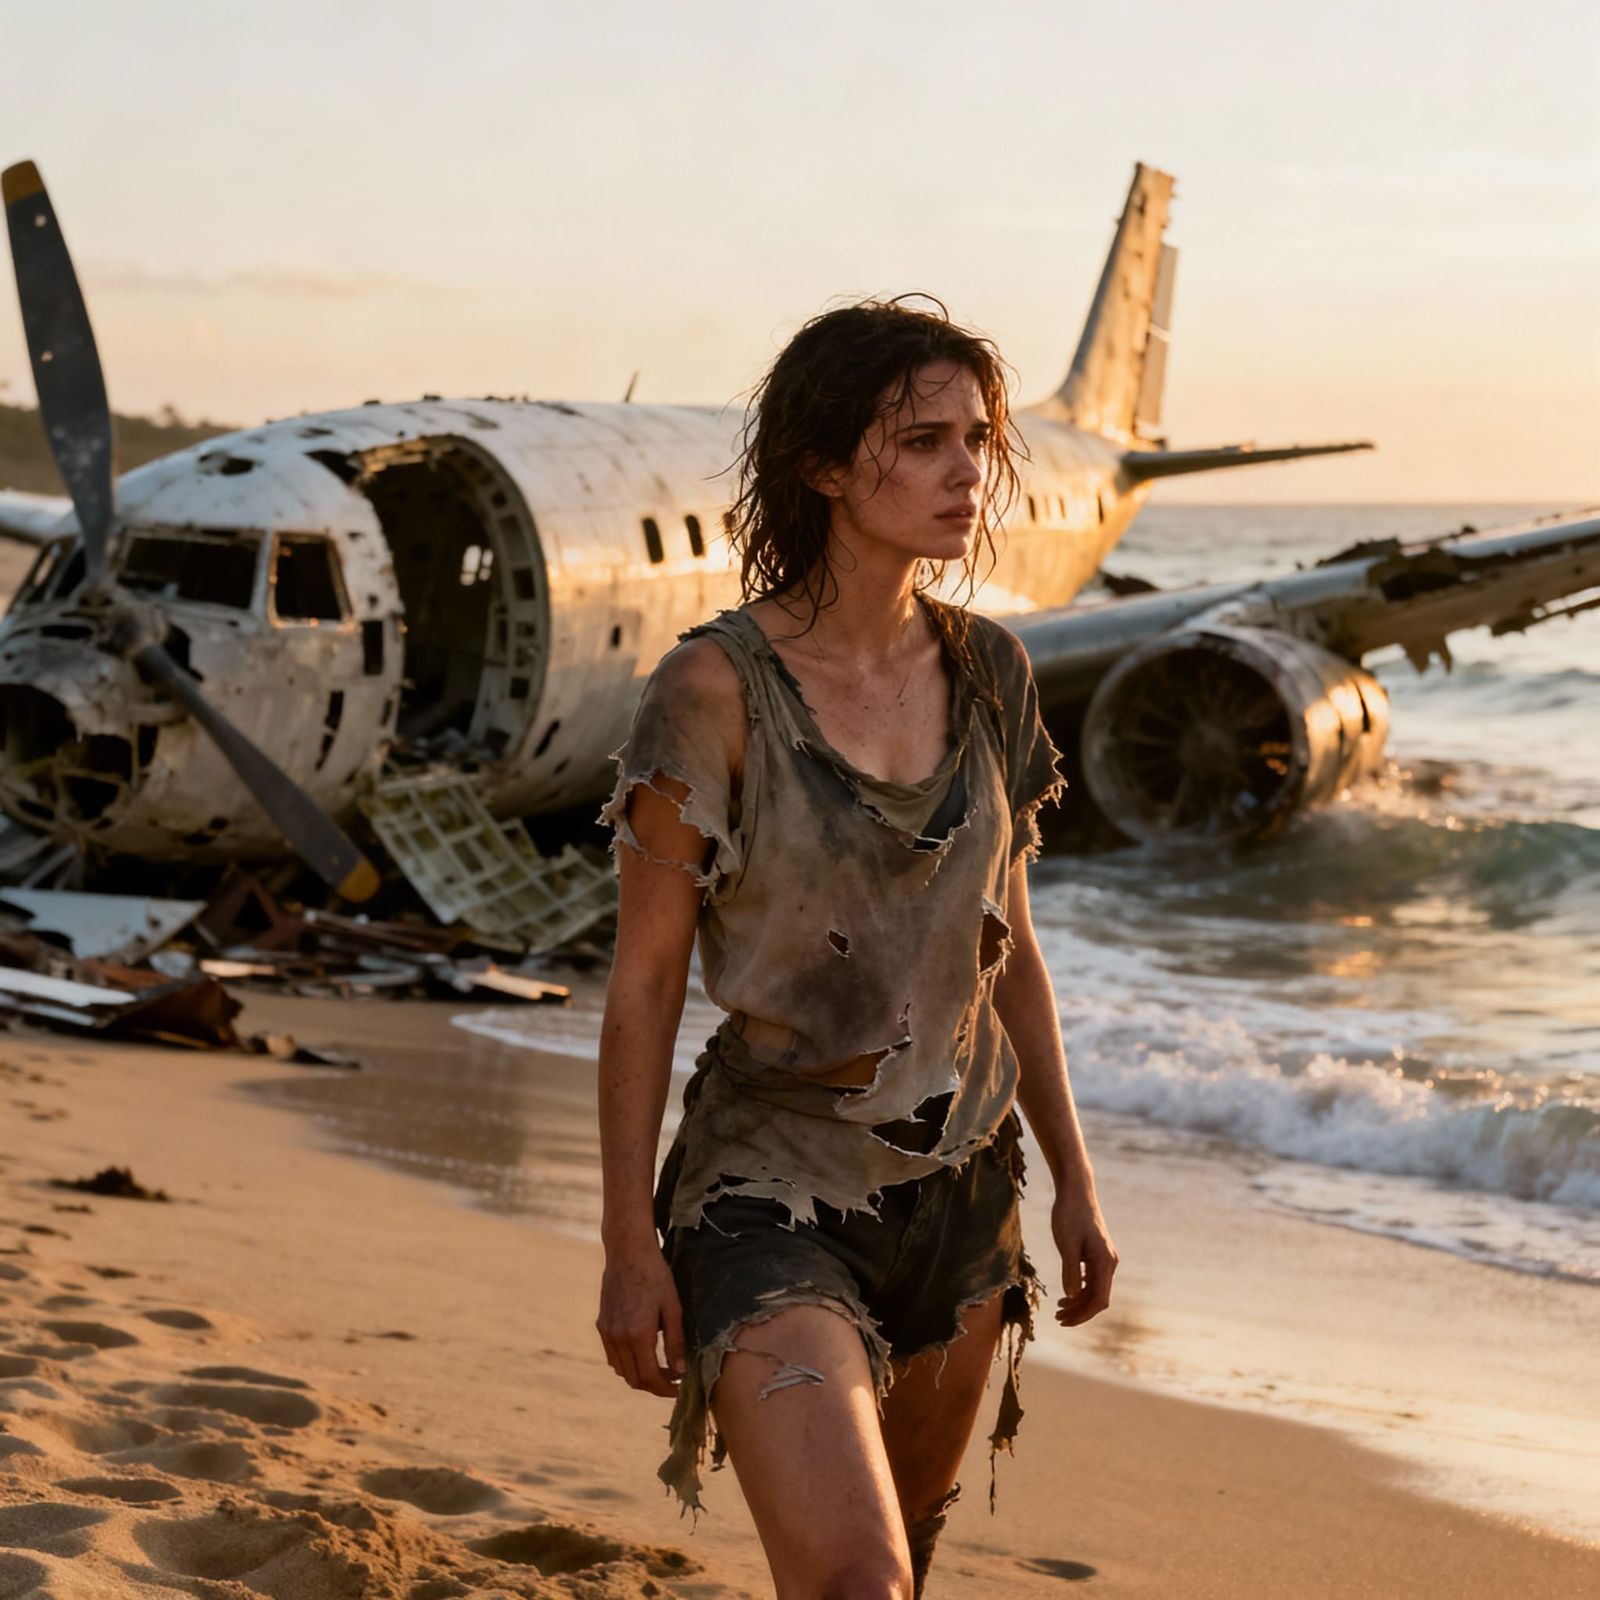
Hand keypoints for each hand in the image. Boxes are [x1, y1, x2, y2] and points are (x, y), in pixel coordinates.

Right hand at [597, 1241, 686, 1397]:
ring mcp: (607, 1332)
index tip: (678, 1388)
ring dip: (639, 1376)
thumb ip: (675, 1341)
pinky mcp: (602, 1324)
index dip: (664, 1389)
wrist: (628, 1252)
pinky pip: (612, 1355)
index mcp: (637, 1335)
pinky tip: (642, 1353)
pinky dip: (626, 1363)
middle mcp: (618, 1338)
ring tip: (659, 1369)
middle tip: (671, 1381)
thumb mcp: (673, 1307)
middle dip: (653, 1386)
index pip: (649, 1377)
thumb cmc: (655, 1276)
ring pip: (621, 1370)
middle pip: (633, 1379)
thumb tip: (679, 1370)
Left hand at [1051, 1189, 1117, 1326]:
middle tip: (1058, 1319)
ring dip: (1078, 1301)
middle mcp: (1108, 1263)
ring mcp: (1103, 1259)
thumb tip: (1071, 1295)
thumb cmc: (1070, 1215)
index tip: (1065, 1321)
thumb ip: (1070, 1270)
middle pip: (1097, 1298)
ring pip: (1094, 1289)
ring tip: (1059, 1309)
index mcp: (1105, 1262)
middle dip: (1079, 1311)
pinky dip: (1079, 1289)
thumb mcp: (1067, 1243)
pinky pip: (1091, 1279)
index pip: (1099, 1299)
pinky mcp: (1096, 1254)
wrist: (1075, 1191)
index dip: (1083, 1314)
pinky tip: (1066, 1293)